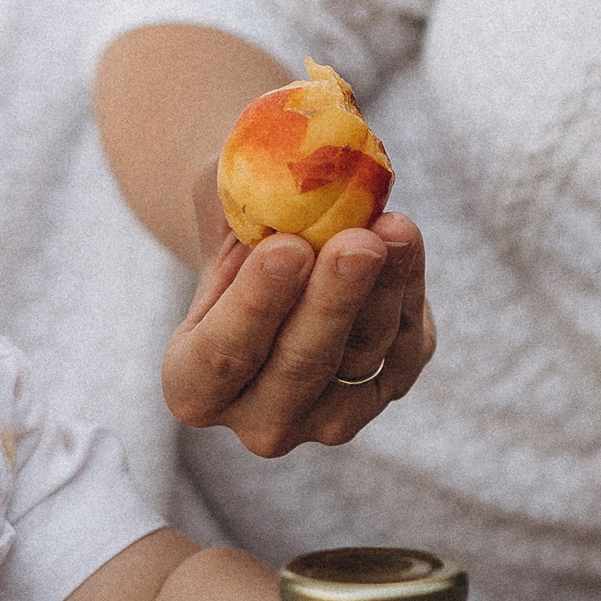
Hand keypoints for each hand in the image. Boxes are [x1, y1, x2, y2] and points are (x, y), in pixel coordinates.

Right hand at [162, 177, 435, 455]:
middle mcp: (257, 420)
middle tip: (358, 243)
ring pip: (362, 357)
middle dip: (332, 303)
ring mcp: (327, 417)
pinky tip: (403, 235)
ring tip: (393, 226)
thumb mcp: (222, 202)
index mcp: (192, 387)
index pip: (220, 357)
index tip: (286, 248)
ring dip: (383, 289)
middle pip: (299, 367)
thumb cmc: (237, 228)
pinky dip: (408, 287)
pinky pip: (404, 344)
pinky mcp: (386, 390)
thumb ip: (246, 197)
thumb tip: (303, 180)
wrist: (281, 250)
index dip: (254, 307)